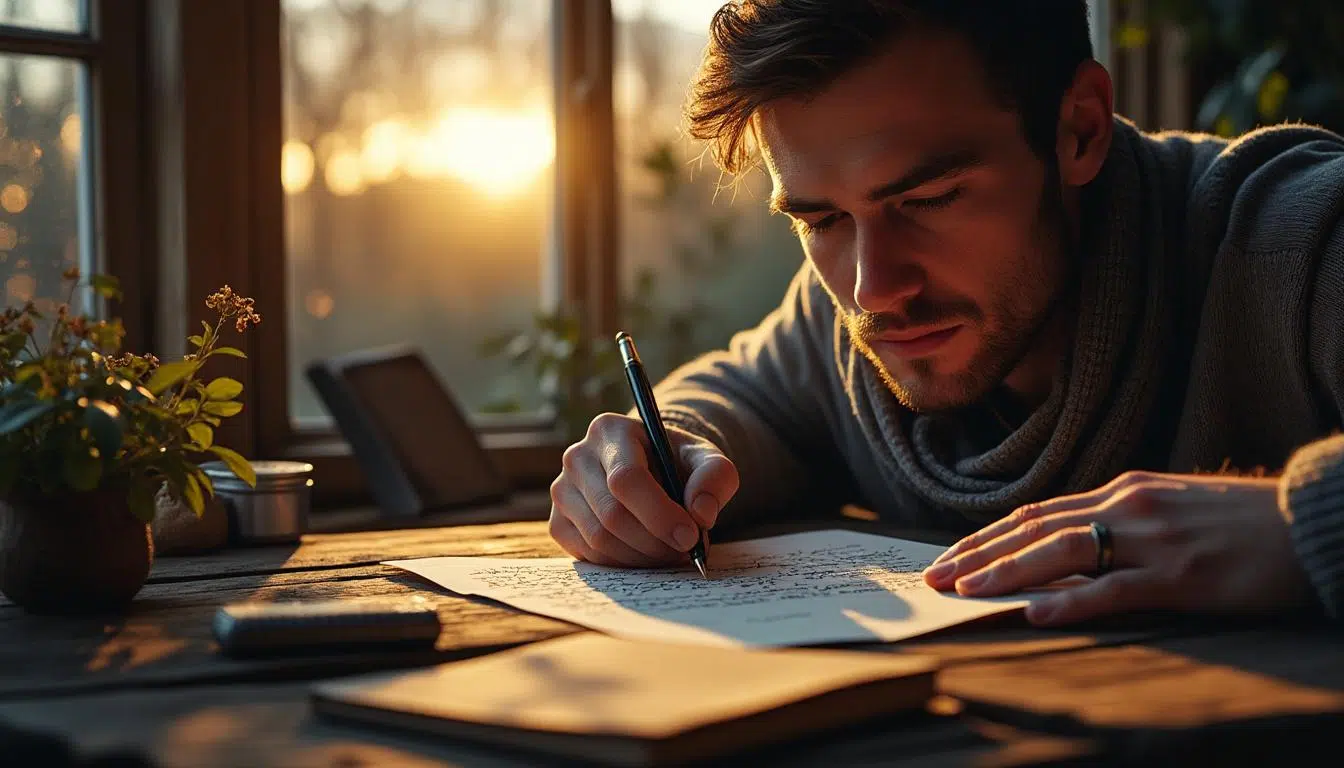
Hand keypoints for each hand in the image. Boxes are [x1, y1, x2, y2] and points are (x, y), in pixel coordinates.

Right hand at [548, 413, 739, 566]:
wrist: (651, 470)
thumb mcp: (706, 459)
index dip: (659, 514)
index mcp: (610, 431)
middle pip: (612, 514)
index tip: (690, 537)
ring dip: (642, 557)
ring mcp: (562, 491)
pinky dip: (623, 563)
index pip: (626, 479)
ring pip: (599, 539)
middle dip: (655, 542)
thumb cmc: (677, 463)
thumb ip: (715, 477)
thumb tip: (701, 514)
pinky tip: (646, 554)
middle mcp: (577, 457)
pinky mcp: (558, 522)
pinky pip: (588, 554)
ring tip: (671, 552)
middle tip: (687, 551)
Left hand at [921, 470, 1313, 624]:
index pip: (1036, 513)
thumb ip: (1118, 524)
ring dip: (1007, 570)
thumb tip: (1066, 550)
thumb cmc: (1239, 523)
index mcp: (1122, 491)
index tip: (949, 557)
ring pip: (1062, 550)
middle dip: (978, 553)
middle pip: (1034, 528)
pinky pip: (1116, 588)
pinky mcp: (1182, 576)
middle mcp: (1127, 505)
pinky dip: (1072, 599)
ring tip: (966, 591)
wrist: (1310, 522)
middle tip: (934, 578)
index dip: (988, 536)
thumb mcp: (1168, 511)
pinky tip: (1036, 611)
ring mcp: (1153, 539)